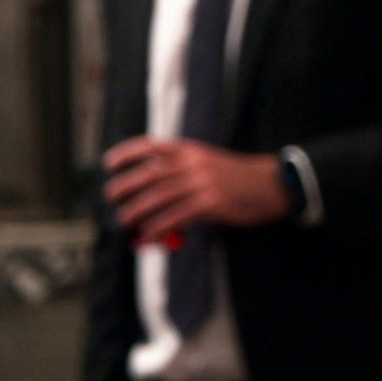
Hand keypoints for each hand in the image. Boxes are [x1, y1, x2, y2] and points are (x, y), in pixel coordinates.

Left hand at [102, 138, 290, 241]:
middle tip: (111, 197)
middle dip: (125, 186)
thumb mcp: (209, 164)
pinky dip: (158, 226)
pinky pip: (175, 216)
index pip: (151, 146)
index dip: (127, 153)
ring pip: (157, 197)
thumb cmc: (238, 179)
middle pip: (149, 173)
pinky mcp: (210, 203)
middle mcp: (193, 162)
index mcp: (190, 149)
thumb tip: (153, 197)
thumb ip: (182, 175)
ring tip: (124, 221)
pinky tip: (148, 234)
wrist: (272, 185)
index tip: (109, 163)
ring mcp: (202, 182)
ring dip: (136, 211)